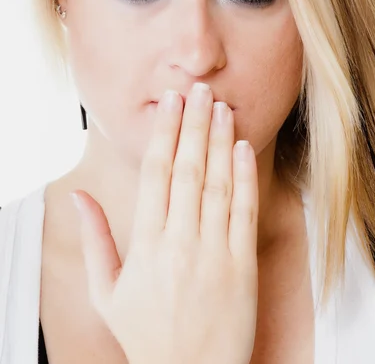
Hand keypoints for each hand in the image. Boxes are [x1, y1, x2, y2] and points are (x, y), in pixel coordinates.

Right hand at [71, 82, 258, 363]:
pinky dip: (245, 177)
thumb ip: (94, 239)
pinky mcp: (242, 264)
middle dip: (194, 124)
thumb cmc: (145, 334)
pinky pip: (244, 212)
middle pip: (188, 168)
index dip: (165, 133)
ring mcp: (214, 251)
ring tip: (222, 107)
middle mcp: (180, 241)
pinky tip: (243, 148)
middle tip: (200, 90)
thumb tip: (78, 195)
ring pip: (218, 183)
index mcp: (146, 244)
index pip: (155, 174)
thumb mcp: (106, 291)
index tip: (170, 103)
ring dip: (221, 141)